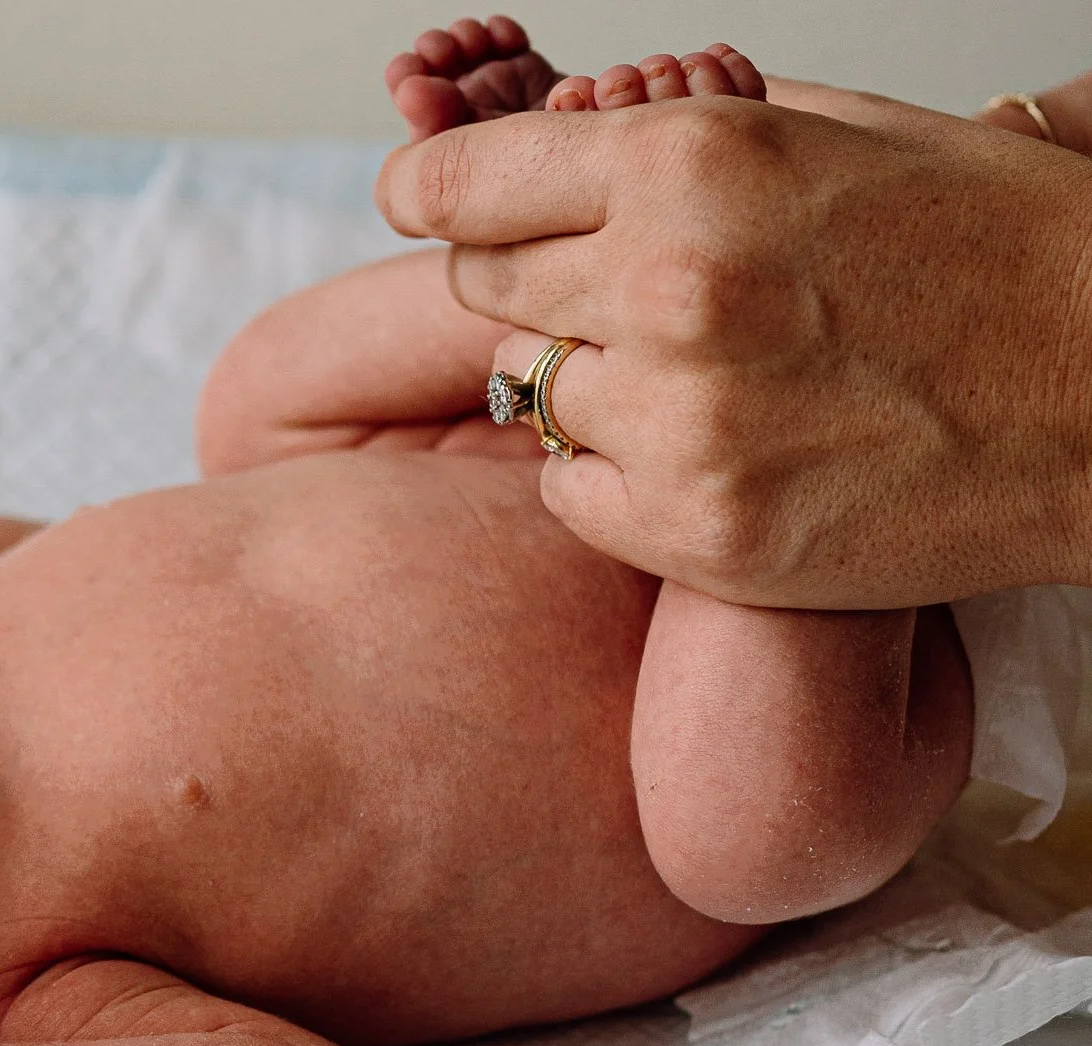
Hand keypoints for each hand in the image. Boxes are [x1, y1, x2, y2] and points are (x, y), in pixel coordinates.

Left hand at [378, 89, 1091, 608]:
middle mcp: (669, 287)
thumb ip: (671, 138)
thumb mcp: (831, 133)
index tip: (431, 204)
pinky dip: (612, 473)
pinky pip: (570, 492)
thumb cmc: (993, 253)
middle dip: (535, 283)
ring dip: (595, 381)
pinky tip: (708, 448)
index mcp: (692, 163)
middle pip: (482, 289)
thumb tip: (549, 140)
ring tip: (710, 377)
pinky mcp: (701, 532)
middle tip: (623, 295)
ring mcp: (683, 422)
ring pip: (536, 394)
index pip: (457, 185)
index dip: (435, 194)